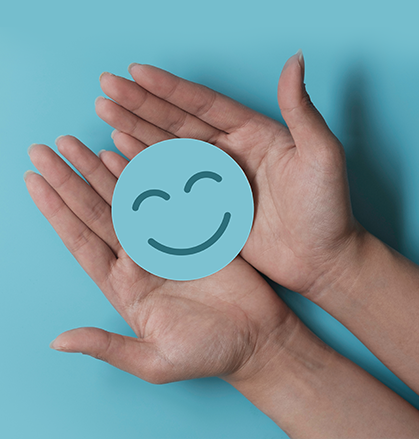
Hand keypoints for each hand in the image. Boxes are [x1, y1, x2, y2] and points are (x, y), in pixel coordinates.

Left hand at [25, 136, 296, 382]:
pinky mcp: (194, 231)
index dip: (57, 212)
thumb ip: (107, 347)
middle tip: (44, 150)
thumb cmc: (208, 354)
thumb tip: (58, 341)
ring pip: (127, 199)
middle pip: (97, 212)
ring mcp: (166, 242)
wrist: (256, 338)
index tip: (33, 182)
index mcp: (124, 287)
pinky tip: (127, 154)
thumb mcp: (154, 361)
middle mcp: (139, 260)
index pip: (82, 242)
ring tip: (77, 144)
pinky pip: (166, 195)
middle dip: (70, 181)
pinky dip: (147, 174)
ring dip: (101, 171)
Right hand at [95, 51, 359, 297]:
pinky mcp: (210, 207)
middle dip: (141, 104)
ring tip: (106, 112)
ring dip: (137, 130)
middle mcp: (231, 152)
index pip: (204, 105)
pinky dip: (146, 166)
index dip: (169, 89)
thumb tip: (294, 59)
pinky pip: (172, 183)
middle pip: (178, 122)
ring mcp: (217, 180)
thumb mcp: (322, 155)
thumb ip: (301, 111)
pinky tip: (123, 152)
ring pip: (169, 149)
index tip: (135, 73)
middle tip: (106, 88)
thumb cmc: (328, 209)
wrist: (323, 258)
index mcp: (254, 134)